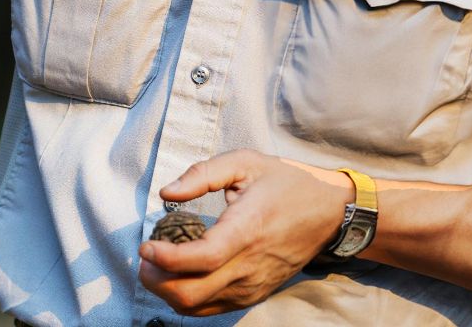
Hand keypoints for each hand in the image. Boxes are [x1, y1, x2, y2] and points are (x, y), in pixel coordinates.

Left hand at [138, 149, 353, 315]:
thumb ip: (202, 174)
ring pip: (198, 306)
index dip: (166, 258)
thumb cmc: (284, 184)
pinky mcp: (254, 294)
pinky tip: (177, 277)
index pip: (201, 258)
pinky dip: (186, 299)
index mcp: (247, 229)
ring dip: (167, 291)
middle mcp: (249, 265)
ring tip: (155, 267)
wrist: (327, 214)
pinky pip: (212, 308)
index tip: (145, 246)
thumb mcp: (245, 163)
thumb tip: (167, 193)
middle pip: (192, 292)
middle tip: (144, 258)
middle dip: (157, 280)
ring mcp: (252, 285)